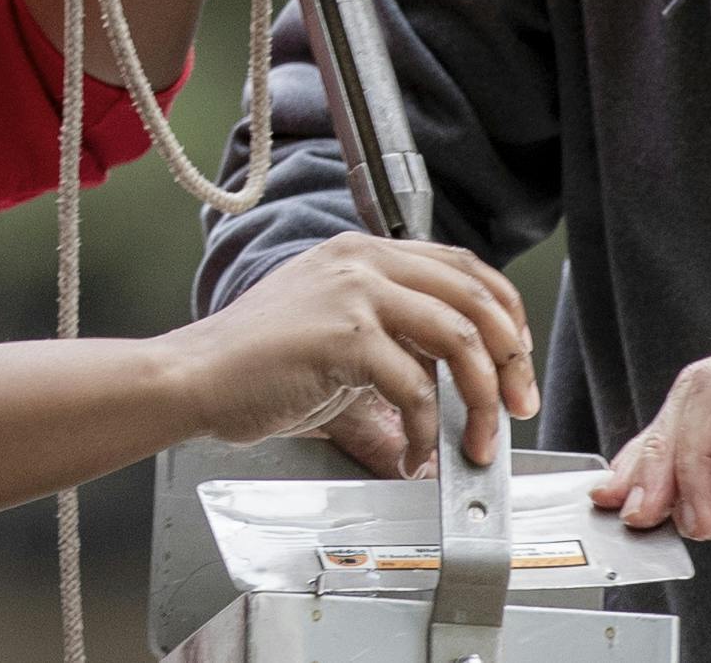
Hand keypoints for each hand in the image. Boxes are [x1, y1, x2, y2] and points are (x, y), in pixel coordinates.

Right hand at [158, 232, 538, 475]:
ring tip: (476, 444)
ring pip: (460, 340)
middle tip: (517, 408)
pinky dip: (427, 433)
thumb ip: (394, 346)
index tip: (515, 361)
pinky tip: (412, 457)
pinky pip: (417, 389)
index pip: (464, 268)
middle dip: (511, 361)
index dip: (505, 314)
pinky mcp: (344, 336)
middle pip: (476, 299)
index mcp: (364, 252)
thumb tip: (451, 395)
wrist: (193, 377)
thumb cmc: (254, 365)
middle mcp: (364, 260)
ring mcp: (354, 293)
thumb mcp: (336, 339)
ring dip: (482, 402)